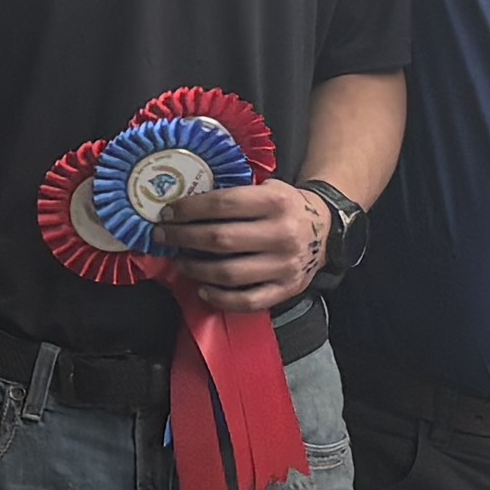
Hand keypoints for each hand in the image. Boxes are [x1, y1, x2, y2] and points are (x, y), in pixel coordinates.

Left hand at [158, 178, 329, 315]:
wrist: (326, 230)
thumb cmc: (286, 207)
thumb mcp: (268, 189)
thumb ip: (236, 195)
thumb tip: (186, 205)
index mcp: (275, 202)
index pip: (222, 205)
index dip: (189, 209)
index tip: (167, 213)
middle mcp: (281, 234)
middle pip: (220, 240)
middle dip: (183, 238)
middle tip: (163, 236)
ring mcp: (284, 265)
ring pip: (228, 273)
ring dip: (195, 269)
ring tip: (179, 262)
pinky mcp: (286, 289)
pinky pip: (247, 300)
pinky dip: (220, 298)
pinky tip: (202, 289)